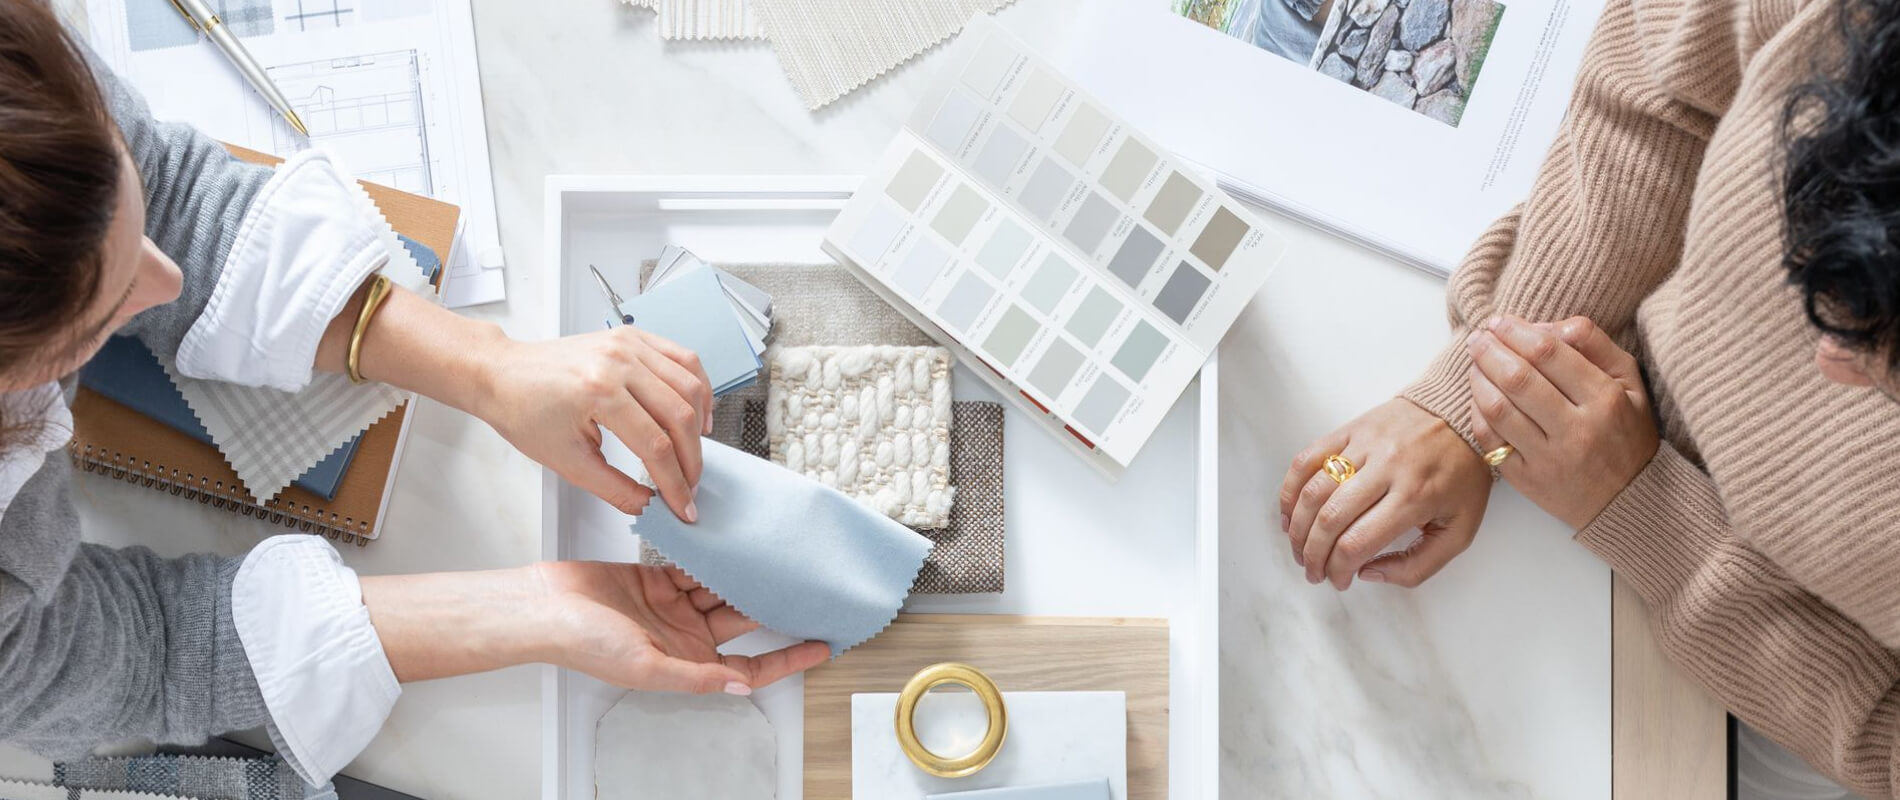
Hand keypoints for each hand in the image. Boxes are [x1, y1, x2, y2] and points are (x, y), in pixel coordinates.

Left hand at [476, 327, 712, 519]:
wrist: (502, 375)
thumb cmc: (524, 411)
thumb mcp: (566, 461)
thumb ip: (614, 488)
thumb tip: (649, 506)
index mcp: (599, 393)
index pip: (656, 446)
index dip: (675, 482)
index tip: (682, 505)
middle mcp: (619, 362)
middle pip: (680, 416)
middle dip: (692, 459)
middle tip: (691, 485)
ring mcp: (628, 344)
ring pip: (689, 384)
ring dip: (701, 422)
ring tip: (696, 451)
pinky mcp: (631, 337)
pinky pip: (682, 357)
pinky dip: (698, 385)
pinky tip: (697, 410)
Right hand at [537, 561, 830, 694]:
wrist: (545, 606)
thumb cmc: (583, 643)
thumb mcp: (645, 667)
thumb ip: (693, 677)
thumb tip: (739, 686)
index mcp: (686, 664)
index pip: (750, 667)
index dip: (786, 659)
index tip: (820, 647)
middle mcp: (684, 637)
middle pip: (742, 625)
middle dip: (774, 610)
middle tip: (808, 592)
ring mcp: (671, 607)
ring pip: (722, 591)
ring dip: (746, 577)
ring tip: (779, 561)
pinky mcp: (657, 579)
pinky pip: (695, 567)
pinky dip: (713, 557)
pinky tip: (735, 543)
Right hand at [1278, 398, 1492, 588]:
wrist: (1464, 415)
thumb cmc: (1462, 475)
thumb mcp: (1460, 530)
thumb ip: (1419, 564)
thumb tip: (1368, 573)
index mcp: (1415, 498)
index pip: (1357, 543)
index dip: (1339, 570)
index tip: (1338, 581)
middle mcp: (1386, 468)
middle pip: (1329, 520)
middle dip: (1313, 555)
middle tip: (1312, 571)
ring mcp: (1365, 445)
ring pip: (1313, 492)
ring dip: (1298, 528)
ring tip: (1299, 547)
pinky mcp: (1351, 430)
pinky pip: (1307, 459)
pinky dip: (1290, 489)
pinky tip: (1290, 512)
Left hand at [1466, 315, 1658, 528]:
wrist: (1629, 500)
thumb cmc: (1627, 433)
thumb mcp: (1629, 382)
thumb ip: (1595, 345)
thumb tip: (1551, 325)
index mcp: (1605, 400)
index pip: (1549, 354)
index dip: (1517, 332)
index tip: (1500, 321)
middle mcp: (1577, 430)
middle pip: (1519, 379)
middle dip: (1490, 350)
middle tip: (1479, 336)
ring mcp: (1549, 458)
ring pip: (1498, 408)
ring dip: (1478, 377)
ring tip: (1475, 360)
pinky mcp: (1527, 479)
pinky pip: (1490, 440)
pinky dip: (1477, 412)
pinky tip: (1477, 395)